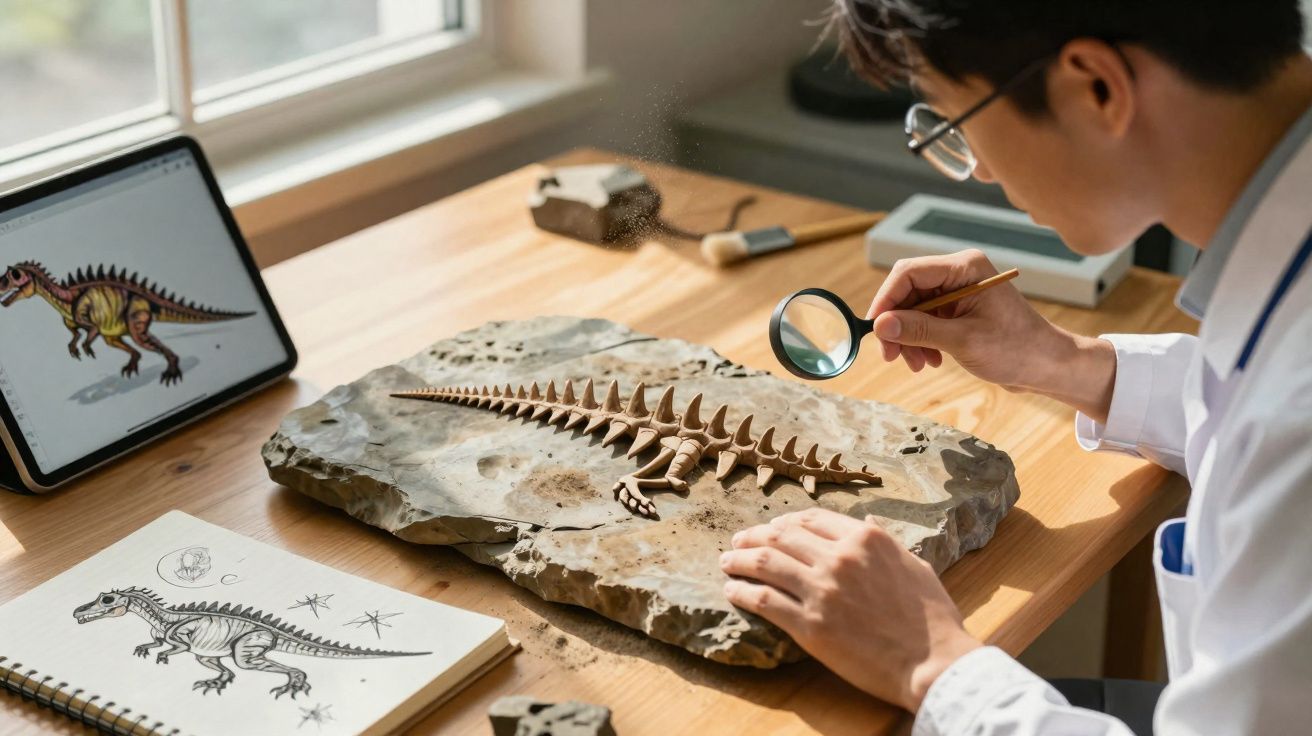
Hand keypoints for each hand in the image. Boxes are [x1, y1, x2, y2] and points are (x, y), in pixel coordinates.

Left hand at [721, 509, 981, 710]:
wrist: (933, 662)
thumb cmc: (931, 618)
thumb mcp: (913, 564)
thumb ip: (885, 541)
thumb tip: (867, 522)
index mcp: (865, 539)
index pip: (810, 518)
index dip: (784, 521)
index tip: (772, 528)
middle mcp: (840, 557)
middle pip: (781, 535)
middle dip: (753, 536)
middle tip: (737, 542)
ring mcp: (822, 590)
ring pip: (765, 563)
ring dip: (739, 560)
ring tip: (726, 563)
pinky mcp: (810, 625)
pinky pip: (763, 600)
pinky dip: (742, 592)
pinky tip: (733, 592)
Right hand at [866, 249, 1052, 382]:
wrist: (1048, 366)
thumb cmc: (1017, 349)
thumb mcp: (963, 340)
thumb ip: (919, 330)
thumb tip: (881, 325)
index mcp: (965, 267)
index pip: (909, 273)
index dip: (886, 300)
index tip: (875, 329)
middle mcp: (959, 274)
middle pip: (908, 291)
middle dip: (897, 325)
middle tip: (891, 356)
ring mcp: (958, 291)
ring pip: (913, 309)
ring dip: (908, 338)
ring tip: (918, 364)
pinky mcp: (958, 310)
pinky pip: (925, 321)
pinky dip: (921, 341)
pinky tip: (931, 360)